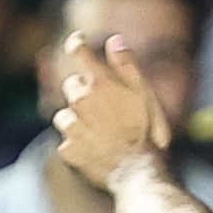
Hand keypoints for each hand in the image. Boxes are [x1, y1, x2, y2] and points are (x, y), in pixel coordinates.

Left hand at [51, 29, 181, 190]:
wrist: (139, 172)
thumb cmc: (148, 132)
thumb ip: (127, 66)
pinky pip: (66, 142)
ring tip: (100, 133)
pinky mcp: (69, 150)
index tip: (78, 42)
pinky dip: (77, 145)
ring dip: (76, 121)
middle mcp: (81, 102)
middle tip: (105, 108)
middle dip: (83, 93)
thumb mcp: (145, 95)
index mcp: (100, 83)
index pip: (79, 52)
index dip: (77, 44)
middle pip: (70, 86)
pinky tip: (95, 150)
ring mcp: (73, 127)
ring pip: (63, 116)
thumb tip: (113, 40)